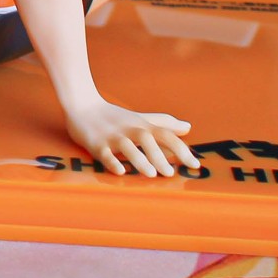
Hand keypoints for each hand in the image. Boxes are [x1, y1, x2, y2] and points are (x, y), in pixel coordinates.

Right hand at [65, 100, 200, 177]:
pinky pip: (104, 153)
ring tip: (150, 174)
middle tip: (169, 173)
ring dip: (139, 159)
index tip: (195, 165)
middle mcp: (129, 129)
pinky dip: (112, 161)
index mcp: (142, 125)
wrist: (81, 104)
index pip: (165, 135)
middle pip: (147, 139)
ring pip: (127, 146)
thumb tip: (188, 127)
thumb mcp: (140, 118)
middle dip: (159, 155)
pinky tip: (120, 171)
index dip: (181, 149)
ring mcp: (112, 136)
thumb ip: (164, 123)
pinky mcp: (95, 143)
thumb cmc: (113, 116)